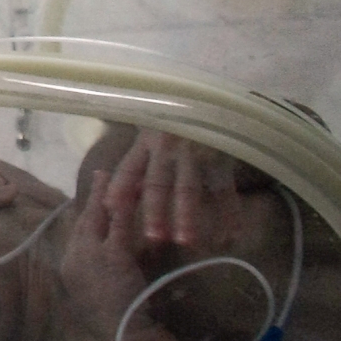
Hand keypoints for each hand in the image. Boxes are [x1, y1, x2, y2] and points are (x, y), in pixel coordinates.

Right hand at [58, 168, 154, 340]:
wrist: (122, 338)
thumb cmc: (116, 325)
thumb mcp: (99, 295)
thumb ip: (102, 274)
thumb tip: (111, 260)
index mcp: (69, 269)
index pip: (76, 234)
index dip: (84, 215)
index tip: (90, 200)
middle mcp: (74, 258)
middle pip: (83, 220)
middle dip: (91, 197)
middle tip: (99, 176)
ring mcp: (90, 256)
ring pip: (97, 217)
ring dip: (104, 193)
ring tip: (110, 175)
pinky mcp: (112, 256)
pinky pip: (118, 224)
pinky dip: (123, 206)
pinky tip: (129, 191)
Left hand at [107, 129, 247, 252]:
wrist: (208, 98)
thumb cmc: (172, 122)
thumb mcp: (149, 138)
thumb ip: (134, 168)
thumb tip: (111, 201)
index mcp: (146, 143)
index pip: (129, 168)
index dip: (121, 188)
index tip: (112, 210)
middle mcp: (168, 148)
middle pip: (159, 182)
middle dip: (156, 210)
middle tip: (153, 237)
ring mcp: (195, 153)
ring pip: (190, 188)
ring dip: (188, 215)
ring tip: (187, 241)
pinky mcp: (220, 157)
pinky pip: (225, 189)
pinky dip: (229, 213)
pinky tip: (229, 236)